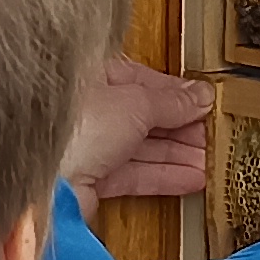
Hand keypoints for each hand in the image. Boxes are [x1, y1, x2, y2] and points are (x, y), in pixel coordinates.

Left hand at [63, 56, 211, 202]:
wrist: (45, 179)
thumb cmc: (76, 126)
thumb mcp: (136, 103)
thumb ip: (172, 102)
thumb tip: (201, 95)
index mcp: (90, 77)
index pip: (140, 80)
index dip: (175, 93)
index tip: (204, 102)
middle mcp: (87, 111)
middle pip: (143, 117)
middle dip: (181, 127)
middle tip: (214, 134)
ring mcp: (86, 147)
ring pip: (141, 148)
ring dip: (179, 155)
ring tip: (211, 161)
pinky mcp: (90, 181)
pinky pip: (134, 176)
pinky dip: (164, 177)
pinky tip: (192, 179)